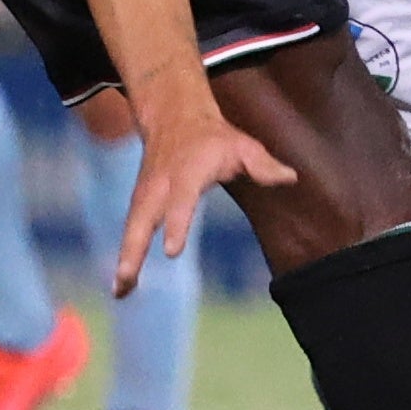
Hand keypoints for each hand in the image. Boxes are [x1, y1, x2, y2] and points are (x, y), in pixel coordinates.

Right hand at [111, 92, 296, 297]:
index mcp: (186, 173)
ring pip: (132, 228)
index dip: (175, 224)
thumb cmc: (213, 138)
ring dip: (125, 260)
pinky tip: (122, 286)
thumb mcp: (241, 144)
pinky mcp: (138, 203)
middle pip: (143, 218)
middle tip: (126, 278)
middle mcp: (160, 185)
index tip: (170, 251)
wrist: (174, 117)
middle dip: (134, 248)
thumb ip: (262, 164)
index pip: (180, 200)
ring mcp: (145, 194)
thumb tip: (290, 178)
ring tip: (120, 292)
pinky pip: (130, 233)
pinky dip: (125, 258)